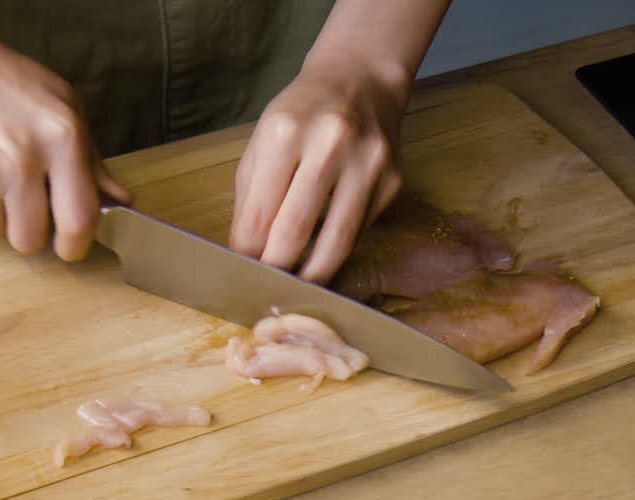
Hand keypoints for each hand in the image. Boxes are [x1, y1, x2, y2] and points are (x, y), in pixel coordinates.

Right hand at [0, 27, 130, 260]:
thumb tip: (120, 199)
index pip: (79, 220)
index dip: (75, 245)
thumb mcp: (61, 105)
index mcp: (61, 138)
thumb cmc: (3, 79)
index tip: (69, 246)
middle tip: (22, 201)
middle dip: (28, 229)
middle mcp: (22, 158)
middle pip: (31, 240)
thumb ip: (91, 159)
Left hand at [228, 57, 408, 284]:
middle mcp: (330, 145)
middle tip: (264, 286)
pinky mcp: (393, 180)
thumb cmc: (301, 114)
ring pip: (337, 242)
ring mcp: (368, 163)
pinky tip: (321, 256)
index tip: (241, 272)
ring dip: (311, 274)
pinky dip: (337, 250)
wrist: (360, 79)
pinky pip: (359, 231)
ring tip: (295, 285)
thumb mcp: (262, 142)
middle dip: (276, 268)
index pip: (258, 214)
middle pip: (294, 232)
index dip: (247, 253)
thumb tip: (246, 254)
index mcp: (285, 133)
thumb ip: (250, 198)